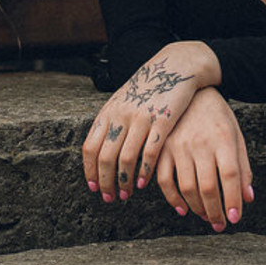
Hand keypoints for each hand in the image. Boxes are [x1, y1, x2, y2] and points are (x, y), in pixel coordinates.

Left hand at [82, 41, 218, 201]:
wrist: (175, 66)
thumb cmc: (148, 88)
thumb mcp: (122, 102)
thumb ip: (111, 124)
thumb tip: (98, 152)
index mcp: (108, 112)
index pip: (90, 148)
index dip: (90, 171)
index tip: (94, 187)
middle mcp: (121, 116)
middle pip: (105, 157)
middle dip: (106, 182)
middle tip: (110, 198)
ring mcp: (141, 118)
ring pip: (126, 158)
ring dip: (123, 181)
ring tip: (126, 194)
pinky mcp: (162, 120)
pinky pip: (150, 151)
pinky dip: (144, 170)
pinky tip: (143, 182)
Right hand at [154, 87, 255, 230]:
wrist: (189, 90)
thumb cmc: (217, 116)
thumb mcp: (235, 135)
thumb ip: (242, 165)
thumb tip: (247, 198)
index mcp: (223, 138)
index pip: (231, 176)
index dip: (233, 200)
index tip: (235, 218)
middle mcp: (200, 143)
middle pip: (209, 186)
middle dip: (216, 212)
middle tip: (221, 225)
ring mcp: (178, 146)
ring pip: (187, 187)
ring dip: (198, 209)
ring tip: (207, 217)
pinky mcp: (161, 149)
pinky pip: (164, 180)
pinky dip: (173, 199)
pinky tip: (183, 209)